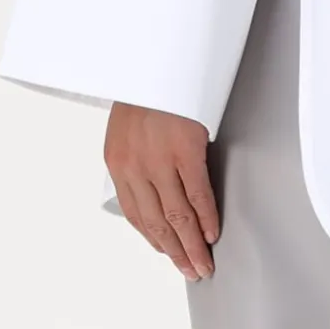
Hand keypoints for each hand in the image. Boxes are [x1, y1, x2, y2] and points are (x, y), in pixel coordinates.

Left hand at [104, 103, 218, 280]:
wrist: (157, 57)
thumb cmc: (147, 89)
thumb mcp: (129, 126)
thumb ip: (137, 157)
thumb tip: (155, 186)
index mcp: (117, 162)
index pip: (136, 214)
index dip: (155, 239)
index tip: (168, 254)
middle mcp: (134, 166)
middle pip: (158, 222)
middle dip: (175, 251)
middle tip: (191, 270)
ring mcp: (159, 160)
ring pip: (177, 216)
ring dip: (192, 244)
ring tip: (202, 263)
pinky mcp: (185, 150)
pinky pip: (197, 194)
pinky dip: (206, 217)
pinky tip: (212, 232)